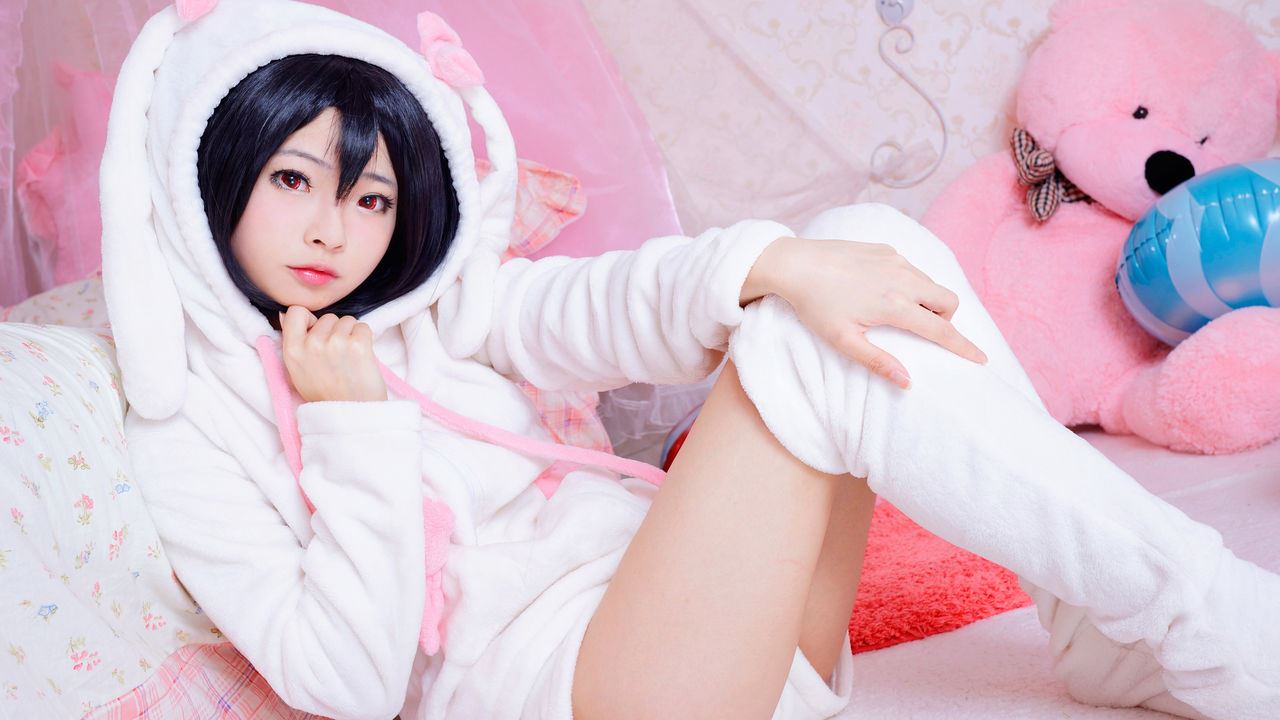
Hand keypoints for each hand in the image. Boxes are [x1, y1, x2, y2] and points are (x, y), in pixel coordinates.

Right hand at [278, 306, 387, 402]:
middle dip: (334, 331)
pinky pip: (363, 327)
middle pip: (327, 317)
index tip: (316, 332)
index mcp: (292, 351)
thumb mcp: (298, 372)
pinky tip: (361, 357)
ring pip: (347, 320)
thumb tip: (285, 315)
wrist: (351, 416)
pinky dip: (365, 339)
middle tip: (338, 356)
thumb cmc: (326, 395)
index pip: (296, 311)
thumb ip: (294, 343)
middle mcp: (312, 344)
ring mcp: (335, 343)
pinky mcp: (358, 345)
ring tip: (349, 358)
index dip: (309, 319)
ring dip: (351, 335)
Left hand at [743, 237, 986, 388]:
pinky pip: (912, 268)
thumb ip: (877, 361)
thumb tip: (907, 382)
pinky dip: (910, 283)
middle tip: (922, 330)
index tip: (981, 359)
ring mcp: (895, 260)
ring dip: (928, 300)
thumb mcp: (843, 340)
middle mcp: (902, 279)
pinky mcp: (885, 248)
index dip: (963, 346)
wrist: (794, 264)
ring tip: (900, 312)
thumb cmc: (815, 306)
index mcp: (894, 305)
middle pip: (948, 300)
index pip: (941, 330)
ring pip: (931, 282)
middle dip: (946, 318)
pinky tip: (882, 290)